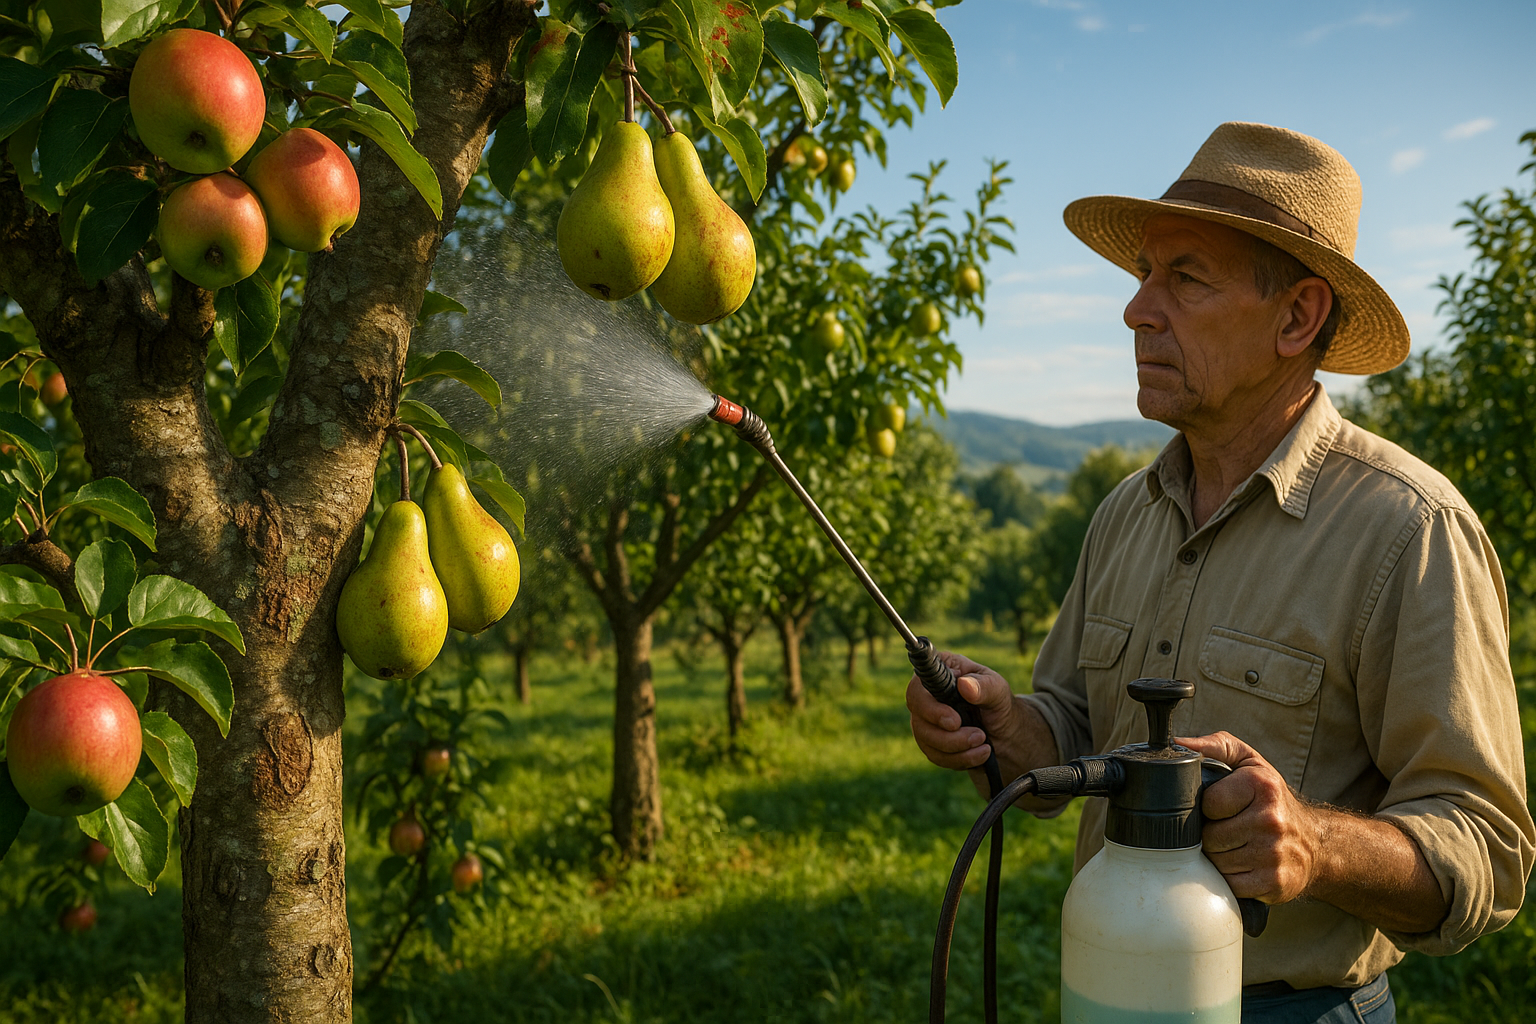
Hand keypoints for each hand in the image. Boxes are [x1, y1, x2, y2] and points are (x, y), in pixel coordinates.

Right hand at [905, 651, 1015, 771]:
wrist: (1004, 733)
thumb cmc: (998, 704)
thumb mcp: (998, 691)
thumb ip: (984, 686)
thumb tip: (964, 685)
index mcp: (939, 672)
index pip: (917, 688)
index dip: (931, 708)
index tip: (955, 722)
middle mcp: (925, 695)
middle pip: (919, 717)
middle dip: (949, 735)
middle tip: (979, 736)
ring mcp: (924, 719)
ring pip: (926, 739)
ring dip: (957, 748)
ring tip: (984, 744)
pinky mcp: (928, 741)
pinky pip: (935, 755)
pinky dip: (959, 759)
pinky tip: (979, 754)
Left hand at [1176, 731, 1321, 904]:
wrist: (1316, 843)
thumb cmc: (1272, 799)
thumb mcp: (1249, 762)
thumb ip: (1215, 746)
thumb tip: (1178, 744)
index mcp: (1262, 785)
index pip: (1208, 803)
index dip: (1209, 808)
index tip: (1222, 808)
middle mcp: (1271, 819)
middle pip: (1209, 837)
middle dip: (1212, 835)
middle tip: (1229, 829)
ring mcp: (1273, 854)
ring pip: (1217, 862)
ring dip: (1220, 857)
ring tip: (1237, 847)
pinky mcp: (1274, 883)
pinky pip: (1229, 885)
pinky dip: (1231, 878)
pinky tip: (1245, 866)